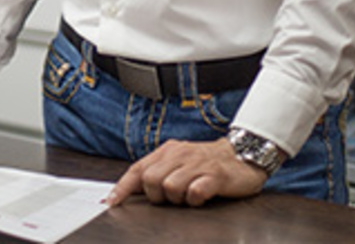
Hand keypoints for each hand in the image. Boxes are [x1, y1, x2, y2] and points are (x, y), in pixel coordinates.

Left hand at [107, 137, 267, 206]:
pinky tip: (202, 195)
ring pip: (170, 186)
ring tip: (189, 195)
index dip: (122, 187)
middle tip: (171, 197)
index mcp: (167, 152)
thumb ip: (157, 171)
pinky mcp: (215, 175)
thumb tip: (129, 190)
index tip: (110, 202)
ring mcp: (197, 164)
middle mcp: (179, 155)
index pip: (137, 169)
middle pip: (150, 179)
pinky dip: (195, 198)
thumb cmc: (207, 162)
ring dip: (177, 198)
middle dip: (156, 195)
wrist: (244, 154)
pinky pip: (195, 191)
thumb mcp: (178, 162)